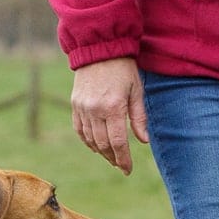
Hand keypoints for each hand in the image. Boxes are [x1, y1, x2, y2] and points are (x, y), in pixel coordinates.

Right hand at [70, 57, 148, 174]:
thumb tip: (143, 141)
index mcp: (113, 107)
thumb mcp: (137, 90)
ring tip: (111, 157)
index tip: (128, 170)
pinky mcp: (75, 104)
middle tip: (121, 165)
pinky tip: (96, 146)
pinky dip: (87, 141)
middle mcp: (95, 110)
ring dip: (101, 152)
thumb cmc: (123, 68)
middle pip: (103, 144)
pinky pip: (79, 130)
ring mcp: (82, 108)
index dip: (123, 159)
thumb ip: (139, 117)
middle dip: (113, 158)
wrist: (99, 48)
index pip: (118, 142)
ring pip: (90, 140)